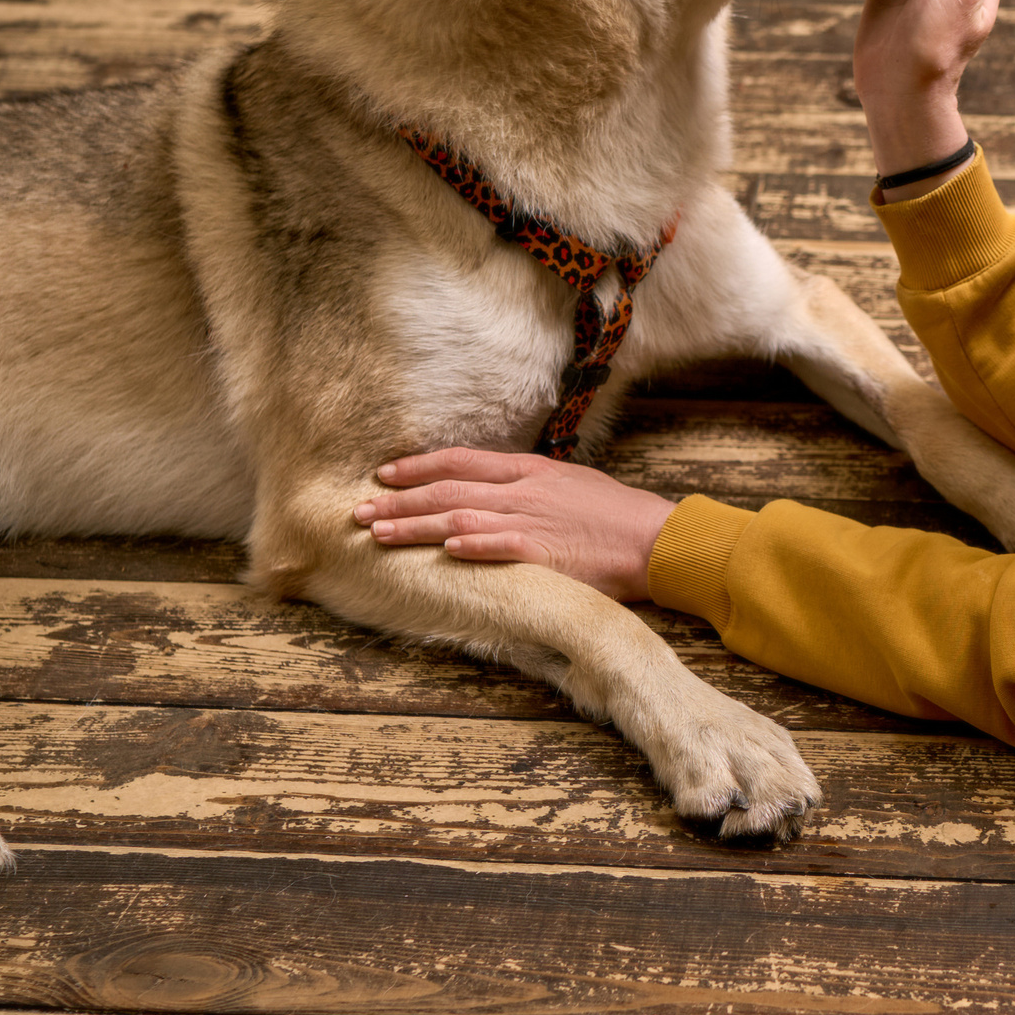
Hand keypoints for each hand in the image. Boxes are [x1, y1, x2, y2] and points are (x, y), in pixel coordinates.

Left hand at [352, 450, 676, 601]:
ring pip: (462, 518)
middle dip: (399, 500)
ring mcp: (534, 520)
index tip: (383, 474)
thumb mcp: (569, 485)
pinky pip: (501, 545)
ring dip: (416, 525)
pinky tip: (442, 550)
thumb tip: (492, 491)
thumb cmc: (615, 517)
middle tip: (359, 510)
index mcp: (529, 471)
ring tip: (378, 533)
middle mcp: (524, 491)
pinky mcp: (546, 552)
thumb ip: (528, 487)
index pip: (461, 461)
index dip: (418, 467)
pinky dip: (470, 546)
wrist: (655, 538)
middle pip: (449, 490)